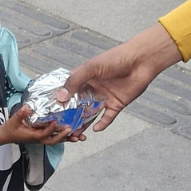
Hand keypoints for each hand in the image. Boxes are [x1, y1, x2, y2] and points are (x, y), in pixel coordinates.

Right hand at [0, 105, 72, 146]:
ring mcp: (42, 138)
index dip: (50, 129)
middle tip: (72, 131)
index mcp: (33, 136)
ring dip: (69, 138)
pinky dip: (66, 136)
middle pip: (54, 140)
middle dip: (64, 137)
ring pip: (58, 140)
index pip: (43, 134)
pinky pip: (57, 137)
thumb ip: (21, 114)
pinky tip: (75, 134)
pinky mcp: (44, 136)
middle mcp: (39, 139)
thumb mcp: (13, 120)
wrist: (7, 136)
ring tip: (80, 137)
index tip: (56, 122)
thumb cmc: (11, 128)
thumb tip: (27, 107)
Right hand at [59, 23, 182, 131]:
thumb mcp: (91, 68)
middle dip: (70, 116)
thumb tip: (60, 97)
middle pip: (77, 106)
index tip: (50, 111)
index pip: (68, 91)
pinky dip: (102, 124)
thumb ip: (75, 82)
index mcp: (84, 78)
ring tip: (75, 132)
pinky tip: (95, 129)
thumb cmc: (115, 58)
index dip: (59, 101)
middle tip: (62, 126)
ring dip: (83, 123)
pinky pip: (107, 117)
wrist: (141, 60)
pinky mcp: (117, 104)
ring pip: (90, 114)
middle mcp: (92, 89)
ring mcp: (104, 97)